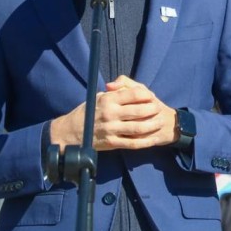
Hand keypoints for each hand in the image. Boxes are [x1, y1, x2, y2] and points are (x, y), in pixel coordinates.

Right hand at [50, 75, 178, 149]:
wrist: (71, 132)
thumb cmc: (88, 111)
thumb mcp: (99, 96)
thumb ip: (116, 91)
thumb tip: (130, 87)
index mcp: (108, 99)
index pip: (133, 94)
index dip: (146, 95)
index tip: (151, 96)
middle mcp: (110, 114)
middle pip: (139, 110)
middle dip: (153, 109)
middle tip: (159, 109)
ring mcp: (112, 129)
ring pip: (138, 128)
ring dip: (152, 125)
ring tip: (160, 122)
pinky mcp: (112, 143)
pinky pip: (133, 143)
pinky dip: (145, 142)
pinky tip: (153, 139)